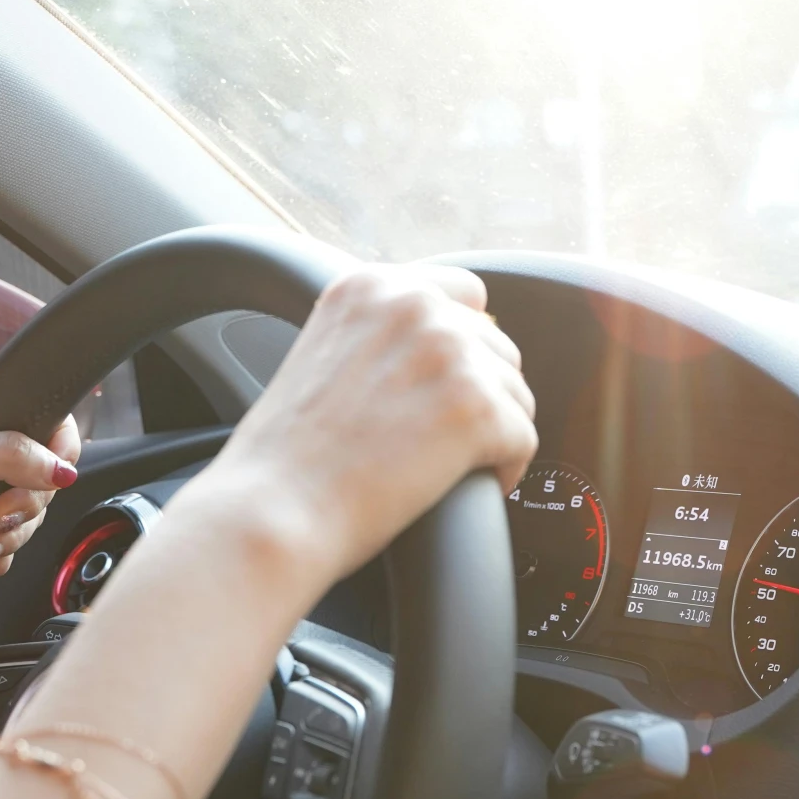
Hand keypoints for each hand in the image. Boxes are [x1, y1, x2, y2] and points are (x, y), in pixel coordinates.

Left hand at [0, 378, 81, 611]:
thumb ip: (6, 455)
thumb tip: (61, 469)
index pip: (34, 415)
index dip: (54, 448)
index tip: (52, 478)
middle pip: (35, 470)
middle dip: (25, 503)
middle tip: (0, 518)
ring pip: (22, 509)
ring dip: (10, 534)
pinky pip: (3, 537)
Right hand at [177, 263, 536, 595]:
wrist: (274, 511)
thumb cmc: (287, 457)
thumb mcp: (322, 356)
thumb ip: (378, 336)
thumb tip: (437, 346)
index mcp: (371, 287)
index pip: (463, 294)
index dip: (465, 346)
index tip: (450, 384)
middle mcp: (414, 305)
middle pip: (496, 347)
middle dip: (480, 395)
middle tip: (443, 440)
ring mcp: (450, 352)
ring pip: (515, 392)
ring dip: (494, 433)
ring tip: (452, 465)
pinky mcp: (476, 407)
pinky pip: (525, 438)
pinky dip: (506, 468)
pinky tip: (470, 484)